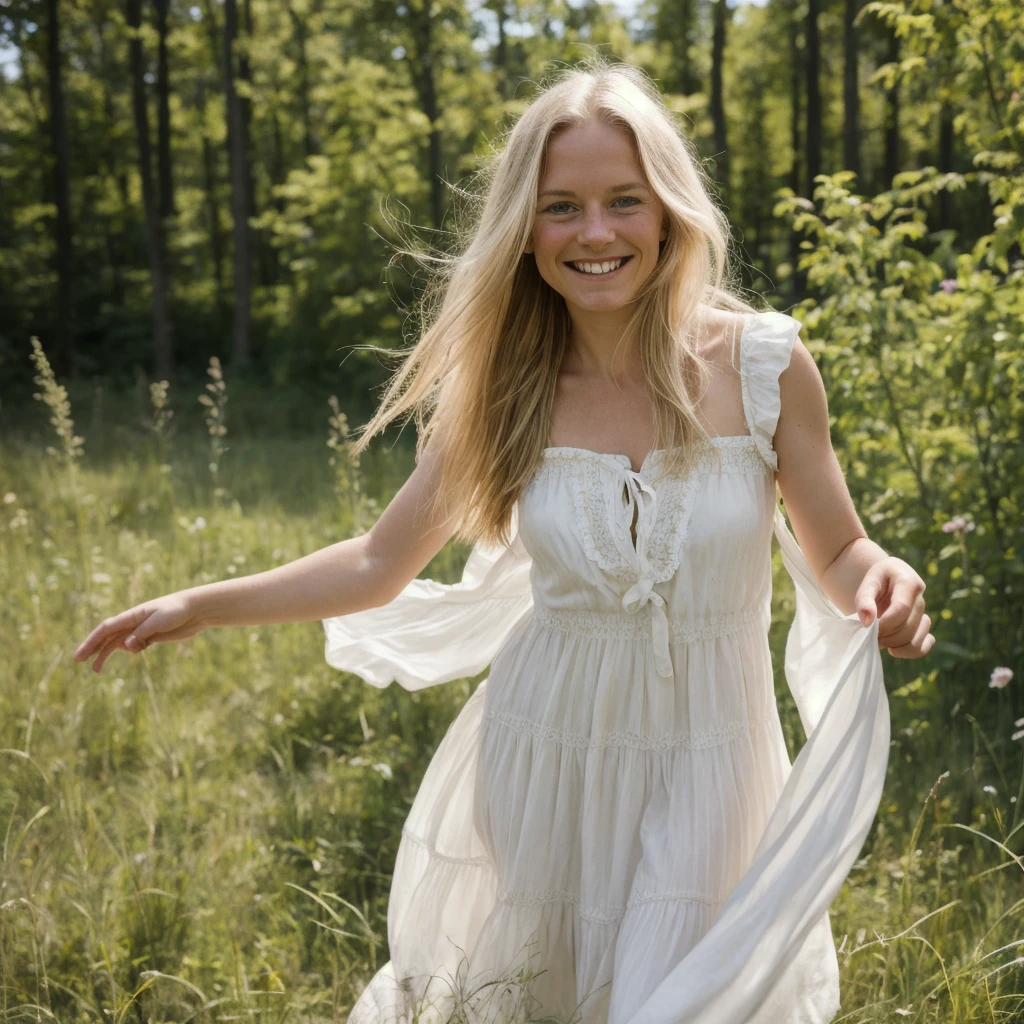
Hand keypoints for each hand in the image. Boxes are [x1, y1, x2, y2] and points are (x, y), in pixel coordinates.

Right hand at [74, 590, 204, 672]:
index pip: (106, 629)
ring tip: (95, 670)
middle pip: (108, 636)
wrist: (196, 609)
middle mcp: (133, 622)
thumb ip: (142, 633)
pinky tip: (136, 650)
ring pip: (118, 643)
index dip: (91, 641)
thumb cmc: (177, 611)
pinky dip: (131, 650)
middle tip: (78, 661)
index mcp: (132, 615)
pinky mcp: (151, 636)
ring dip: (106, 654)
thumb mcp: (159, 622)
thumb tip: (126, 646)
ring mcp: (141, 630)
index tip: (80, 655)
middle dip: (92, 648)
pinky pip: (134, 645)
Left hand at [854, 557, 934, 658]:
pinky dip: (909, 651)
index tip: (868, 628)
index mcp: (909, 583)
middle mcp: (921, 600)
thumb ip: (864, 599)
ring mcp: (924, 615)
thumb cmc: (877, 581)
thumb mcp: (868, 582)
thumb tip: (868, 621)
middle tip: (869, 635)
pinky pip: (924, 646)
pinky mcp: (923, 628)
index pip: (901, 608)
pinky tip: (893, 648)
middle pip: (908, 627)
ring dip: (895, 645)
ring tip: (879, 639)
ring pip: (915, 639)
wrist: (887, 581)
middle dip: (886, 636)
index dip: (884, 623)